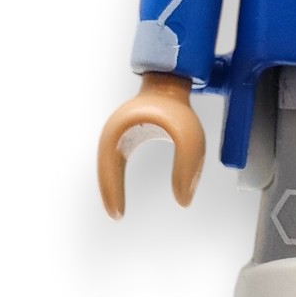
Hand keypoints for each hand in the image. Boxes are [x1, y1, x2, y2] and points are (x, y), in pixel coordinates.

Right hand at [96, 72, 205, 217]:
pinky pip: (117, 162)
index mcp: (123, 131)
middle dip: (109, 193)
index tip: (118, 216)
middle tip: (116, 217)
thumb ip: (189, 168)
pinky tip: (121, 194)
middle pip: (105, 169)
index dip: (112, 193)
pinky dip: (116, 178)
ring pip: (109, 166)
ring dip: (111, 186)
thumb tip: (183, 202)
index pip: (110, 169)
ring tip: (116, 211)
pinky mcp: (127, 135)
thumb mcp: (190, 139)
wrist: (171, 80)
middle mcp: (115, 132)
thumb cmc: (179, 107)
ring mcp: (120, 133)